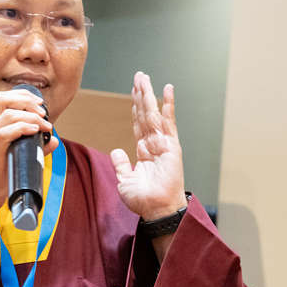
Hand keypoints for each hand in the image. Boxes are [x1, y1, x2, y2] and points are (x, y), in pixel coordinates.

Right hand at [0, 88, 57, 226]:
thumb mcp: (16, 157)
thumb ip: (34, 147)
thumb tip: (53, 140)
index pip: (1, 99)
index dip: (21, 96)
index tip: (39, 103)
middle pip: (2, 99)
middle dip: (26, 100)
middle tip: (43, 111)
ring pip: (7, 114)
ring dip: (31, 116)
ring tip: (45, 125)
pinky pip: (5, 132)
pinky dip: (23, 128)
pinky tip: (35, 131)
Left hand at [110, 71, 186, 220]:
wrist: (157, 210)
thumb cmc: (144, 200)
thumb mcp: (125, 181)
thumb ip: (121, 165)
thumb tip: (115, 151)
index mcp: (144, 151)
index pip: (138, 123)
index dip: (135, 107)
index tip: (134, 91)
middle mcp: (154, 144)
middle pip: (145, 113)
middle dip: (141, 94)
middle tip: (139, 76)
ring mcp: (163, 143)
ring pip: (153, 113)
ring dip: (149, 94)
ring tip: (144, 77)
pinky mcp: (171, 145)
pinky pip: (168, 121)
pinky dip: (168, 105)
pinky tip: (168, 89)